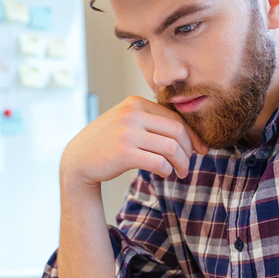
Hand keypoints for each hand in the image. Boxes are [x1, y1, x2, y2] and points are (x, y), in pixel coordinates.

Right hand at [60, 96, 207, 188]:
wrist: (78, 160)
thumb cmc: (107, 144)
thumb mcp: (126, 123)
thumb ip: (150, 122)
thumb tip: (188, 135)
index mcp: (135, 103)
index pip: (174, 118)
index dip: (192, 135)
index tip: (200, 149)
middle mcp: (131, 114)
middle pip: (177, 132)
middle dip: (189, 151)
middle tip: (188, 165)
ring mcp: (127, 133)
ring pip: (171, 147)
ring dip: (182, 163)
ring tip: (181, 173)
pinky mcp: (125, 153)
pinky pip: (159, 162)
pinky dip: (167, 170)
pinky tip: (165, 174)